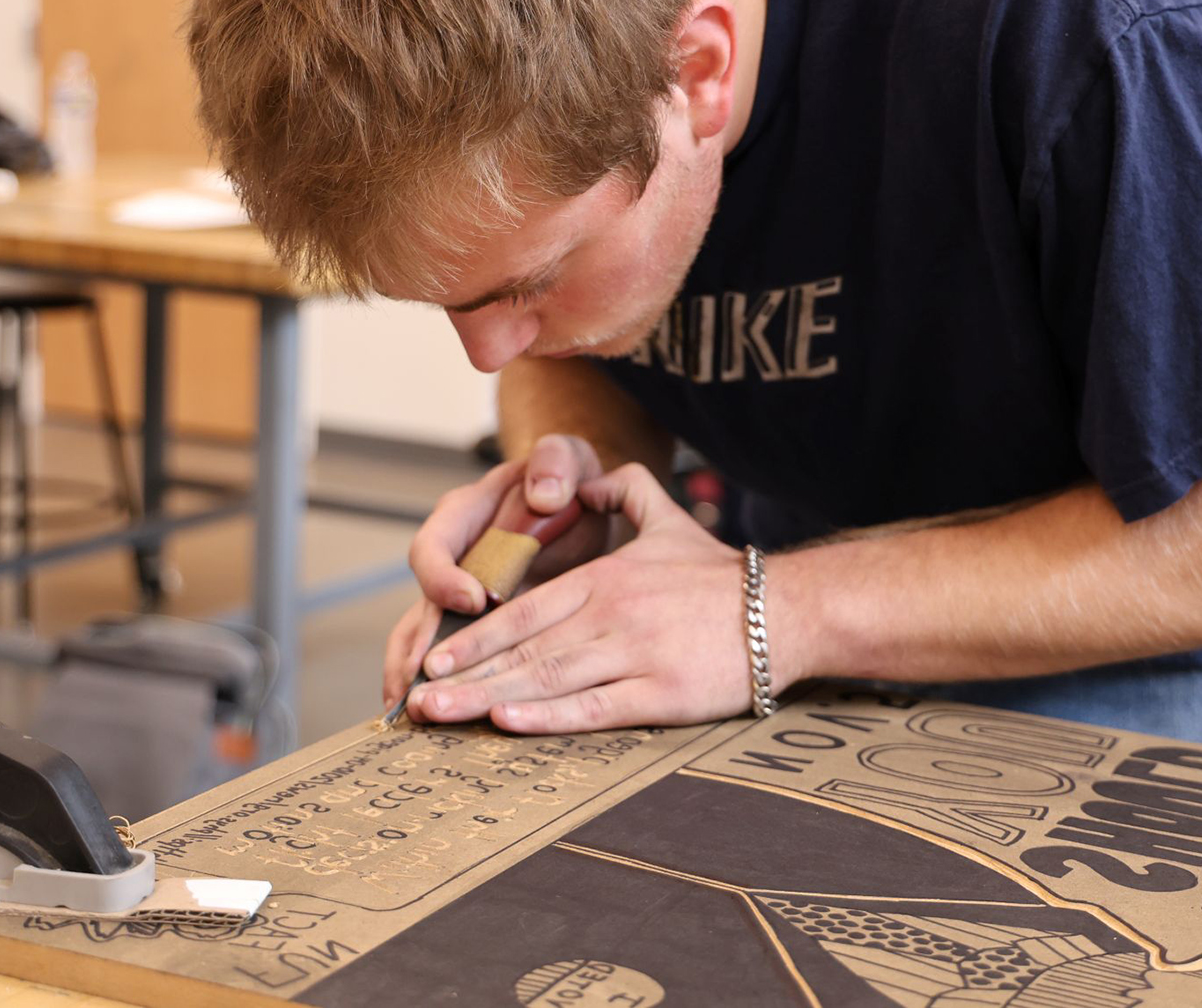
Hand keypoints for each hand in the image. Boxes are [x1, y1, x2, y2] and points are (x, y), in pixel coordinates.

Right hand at [382, 435, 607, 707]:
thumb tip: (545, 493)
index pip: (436, 546)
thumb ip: (556, 464)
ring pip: (426, 641)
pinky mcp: (483, 626)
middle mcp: (455, 560)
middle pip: (420, 605)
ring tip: (418, 713)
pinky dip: (452, 687)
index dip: (447, 575)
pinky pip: (457, 659)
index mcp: (466, 515)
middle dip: (416, 648)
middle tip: (422, 683)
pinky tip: (447, 719)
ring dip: (418, 678)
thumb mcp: (565, 458)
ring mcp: (464, 597)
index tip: (475, 598)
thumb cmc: (564, 479)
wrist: (575, 502)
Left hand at [402, 462, 755, 732]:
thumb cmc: (720, 575)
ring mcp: (634, 655)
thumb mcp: (667, 517)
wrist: (787, 610)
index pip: (522, 610)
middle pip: (522, 649)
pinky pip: (595, 709)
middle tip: (415, 700)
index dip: (472, 635)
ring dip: (488, 699)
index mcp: (604, 579)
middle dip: (464, 675)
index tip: (433, 656)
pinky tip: (509, 722)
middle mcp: (611, 615)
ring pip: (547, 680)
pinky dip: (548, 717)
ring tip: (443, 716)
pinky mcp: (662, 694)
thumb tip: (584, 478)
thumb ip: (622, 489)